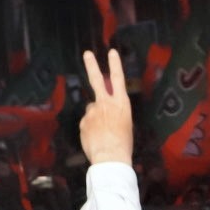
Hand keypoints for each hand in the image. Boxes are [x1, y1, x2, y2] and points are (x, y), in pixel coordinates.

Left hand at [79, 50, 134, 166]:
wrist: (111, 157)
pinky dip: (90, 129)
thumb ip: (114, 111)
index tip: (111, 52)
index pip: (118, 79)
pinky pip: (86, 123)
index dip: (115, 64)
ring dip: (95, 118)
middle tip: (87, 54)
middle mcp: (106, 103)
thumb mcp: (125, 123)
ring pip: (92, 109)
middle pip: (97, 80)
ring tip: (102, 133)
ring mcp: (92, 111)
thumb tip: (101, 108)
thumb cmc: (123, 144)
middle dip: (92, 65)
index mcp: (121, 103)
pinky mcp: (83, 121)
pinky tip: (96, 138)